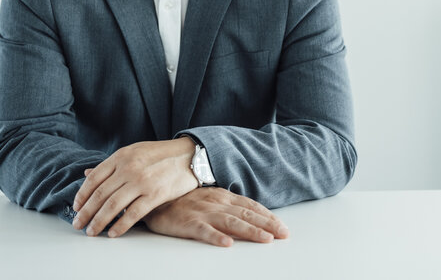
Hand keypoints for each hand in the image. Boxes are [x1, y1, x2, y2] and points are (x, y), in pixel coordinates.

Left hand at [72, 137, 197, 237]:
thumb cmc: (161, 155)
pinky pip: (133, 213)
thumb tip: (87, 174)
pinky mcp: (155, 194)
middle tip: (78, 224)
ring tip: (91, 232)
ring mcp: (142, 181)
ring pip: (112, 205)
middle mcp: (129, 168)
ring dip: (99, 221)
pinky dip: (120, 225)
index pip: (93, 179)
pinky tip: (112, 233)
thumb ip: (112, 165)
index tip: (76, 207)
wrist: (191, 155)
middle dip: (86, 212)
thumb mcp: (134, 152)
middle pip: (100, 194)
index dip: (82, 195)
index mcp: (121, 156)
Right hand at [143, 187, 288, 246]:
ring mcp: (203, 212)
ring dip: (250, 231)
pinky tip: (227, 243)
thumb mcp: (211, 199)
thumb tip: (251, 217)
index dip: (268, 217)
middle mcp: (217, 203)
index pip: (251, 206)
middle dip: (267, 225)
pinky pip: (204, 231)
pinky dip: (216, 237)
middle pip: (247, 214)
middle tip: (283, 234)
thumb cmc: (185, 201)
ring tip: (265, 240)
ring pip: (231, 222)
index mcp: (223, 197)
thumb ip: (229, 207)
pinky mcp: (188, 223)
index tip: (283, 227)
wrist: (156, 198)